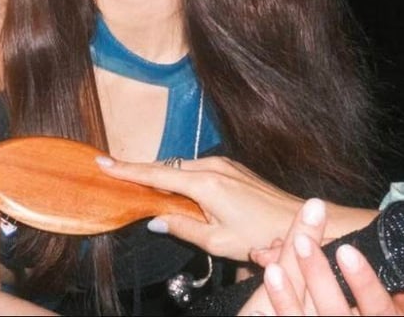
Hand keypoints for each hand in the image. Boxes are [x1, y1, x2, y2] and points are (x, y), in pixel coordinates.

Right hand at [97, 155, 304, 259]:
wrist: (301, 223)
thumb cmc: (262, 236)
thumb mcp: (217, 241)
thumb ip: (181, 227)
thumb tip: (154, 220)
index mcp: (204, 183)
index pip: (155, 173)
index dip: (126, 170)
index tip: (102, 162)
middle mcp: (212, 166)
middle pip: (166, 167)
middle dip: (144, 175)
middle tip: (120, 182)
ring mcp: (224, 164)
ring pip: (182, 168)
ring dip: (166, 179)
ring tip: (151, 194)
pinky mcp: (232, 168)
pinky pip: (197, 169)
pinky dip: (183, 179)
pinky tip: (181, 194)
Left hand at [242, 200, 403, 314]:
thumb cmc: (351, 314)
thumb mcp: (376, 311)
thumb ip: (374, 292)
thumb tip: (394, 273)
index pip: (379, 307)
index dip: (365, 282)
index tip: (346, 250)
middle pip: (336, 311)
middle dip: (319, 276)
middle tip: (302, 241)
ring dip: (287, 299)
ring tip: (272, 271)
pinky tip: (255, 311)